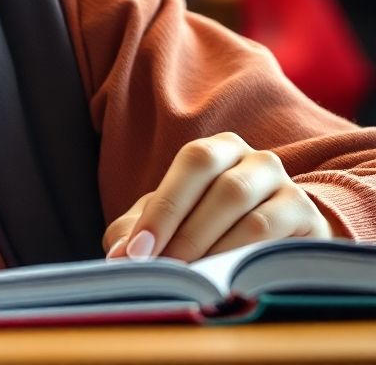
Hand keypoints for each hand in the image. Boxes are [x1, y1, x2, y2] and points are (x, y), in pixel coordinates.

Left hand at [103, 132, 331, 262]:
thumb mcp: (174, 221)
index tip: (137, 252)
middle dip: (186, 232)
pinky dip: (244, 260)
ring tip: (189, 280)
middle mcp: (256, 159)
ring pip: (250, 217)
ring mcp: (287, 188)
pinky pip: (275, 239)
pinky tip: (225, 281)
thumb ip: (142, 229)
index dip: (163, 208)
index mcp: (218, 149)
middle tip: (161, 270)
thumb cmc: (212, 227)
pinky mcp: (309, 220)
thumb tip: (120, 255)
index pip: (191, 163)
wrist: (277, 244)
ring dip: (214, 250)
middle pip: (222, 187)